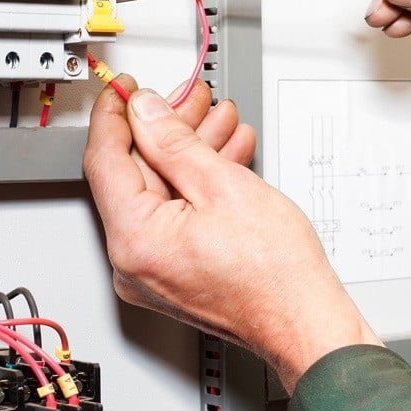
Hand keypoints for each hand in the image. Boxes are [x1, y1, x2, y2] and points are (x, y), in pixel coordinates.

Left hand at [84, 79, 381, 390]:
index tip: (127, 89)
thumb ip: (175, 142)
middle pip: (135, 175)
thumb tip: (146, 112)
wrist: (305, 322)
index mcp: (135, 240)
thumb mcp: (224, 186)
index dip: (116, 114)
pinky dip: (197, 185)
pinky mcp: (173, 274)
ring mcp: (152, 271)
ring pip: (159, 193)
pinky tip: (223, 157)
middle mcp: (133, 262)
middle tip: (191, 99)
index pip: (105, 160)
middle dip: (167, 130)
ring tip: (220, 123)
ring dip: (189, 153)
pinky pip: (174, 216)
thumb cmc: (276, 276)